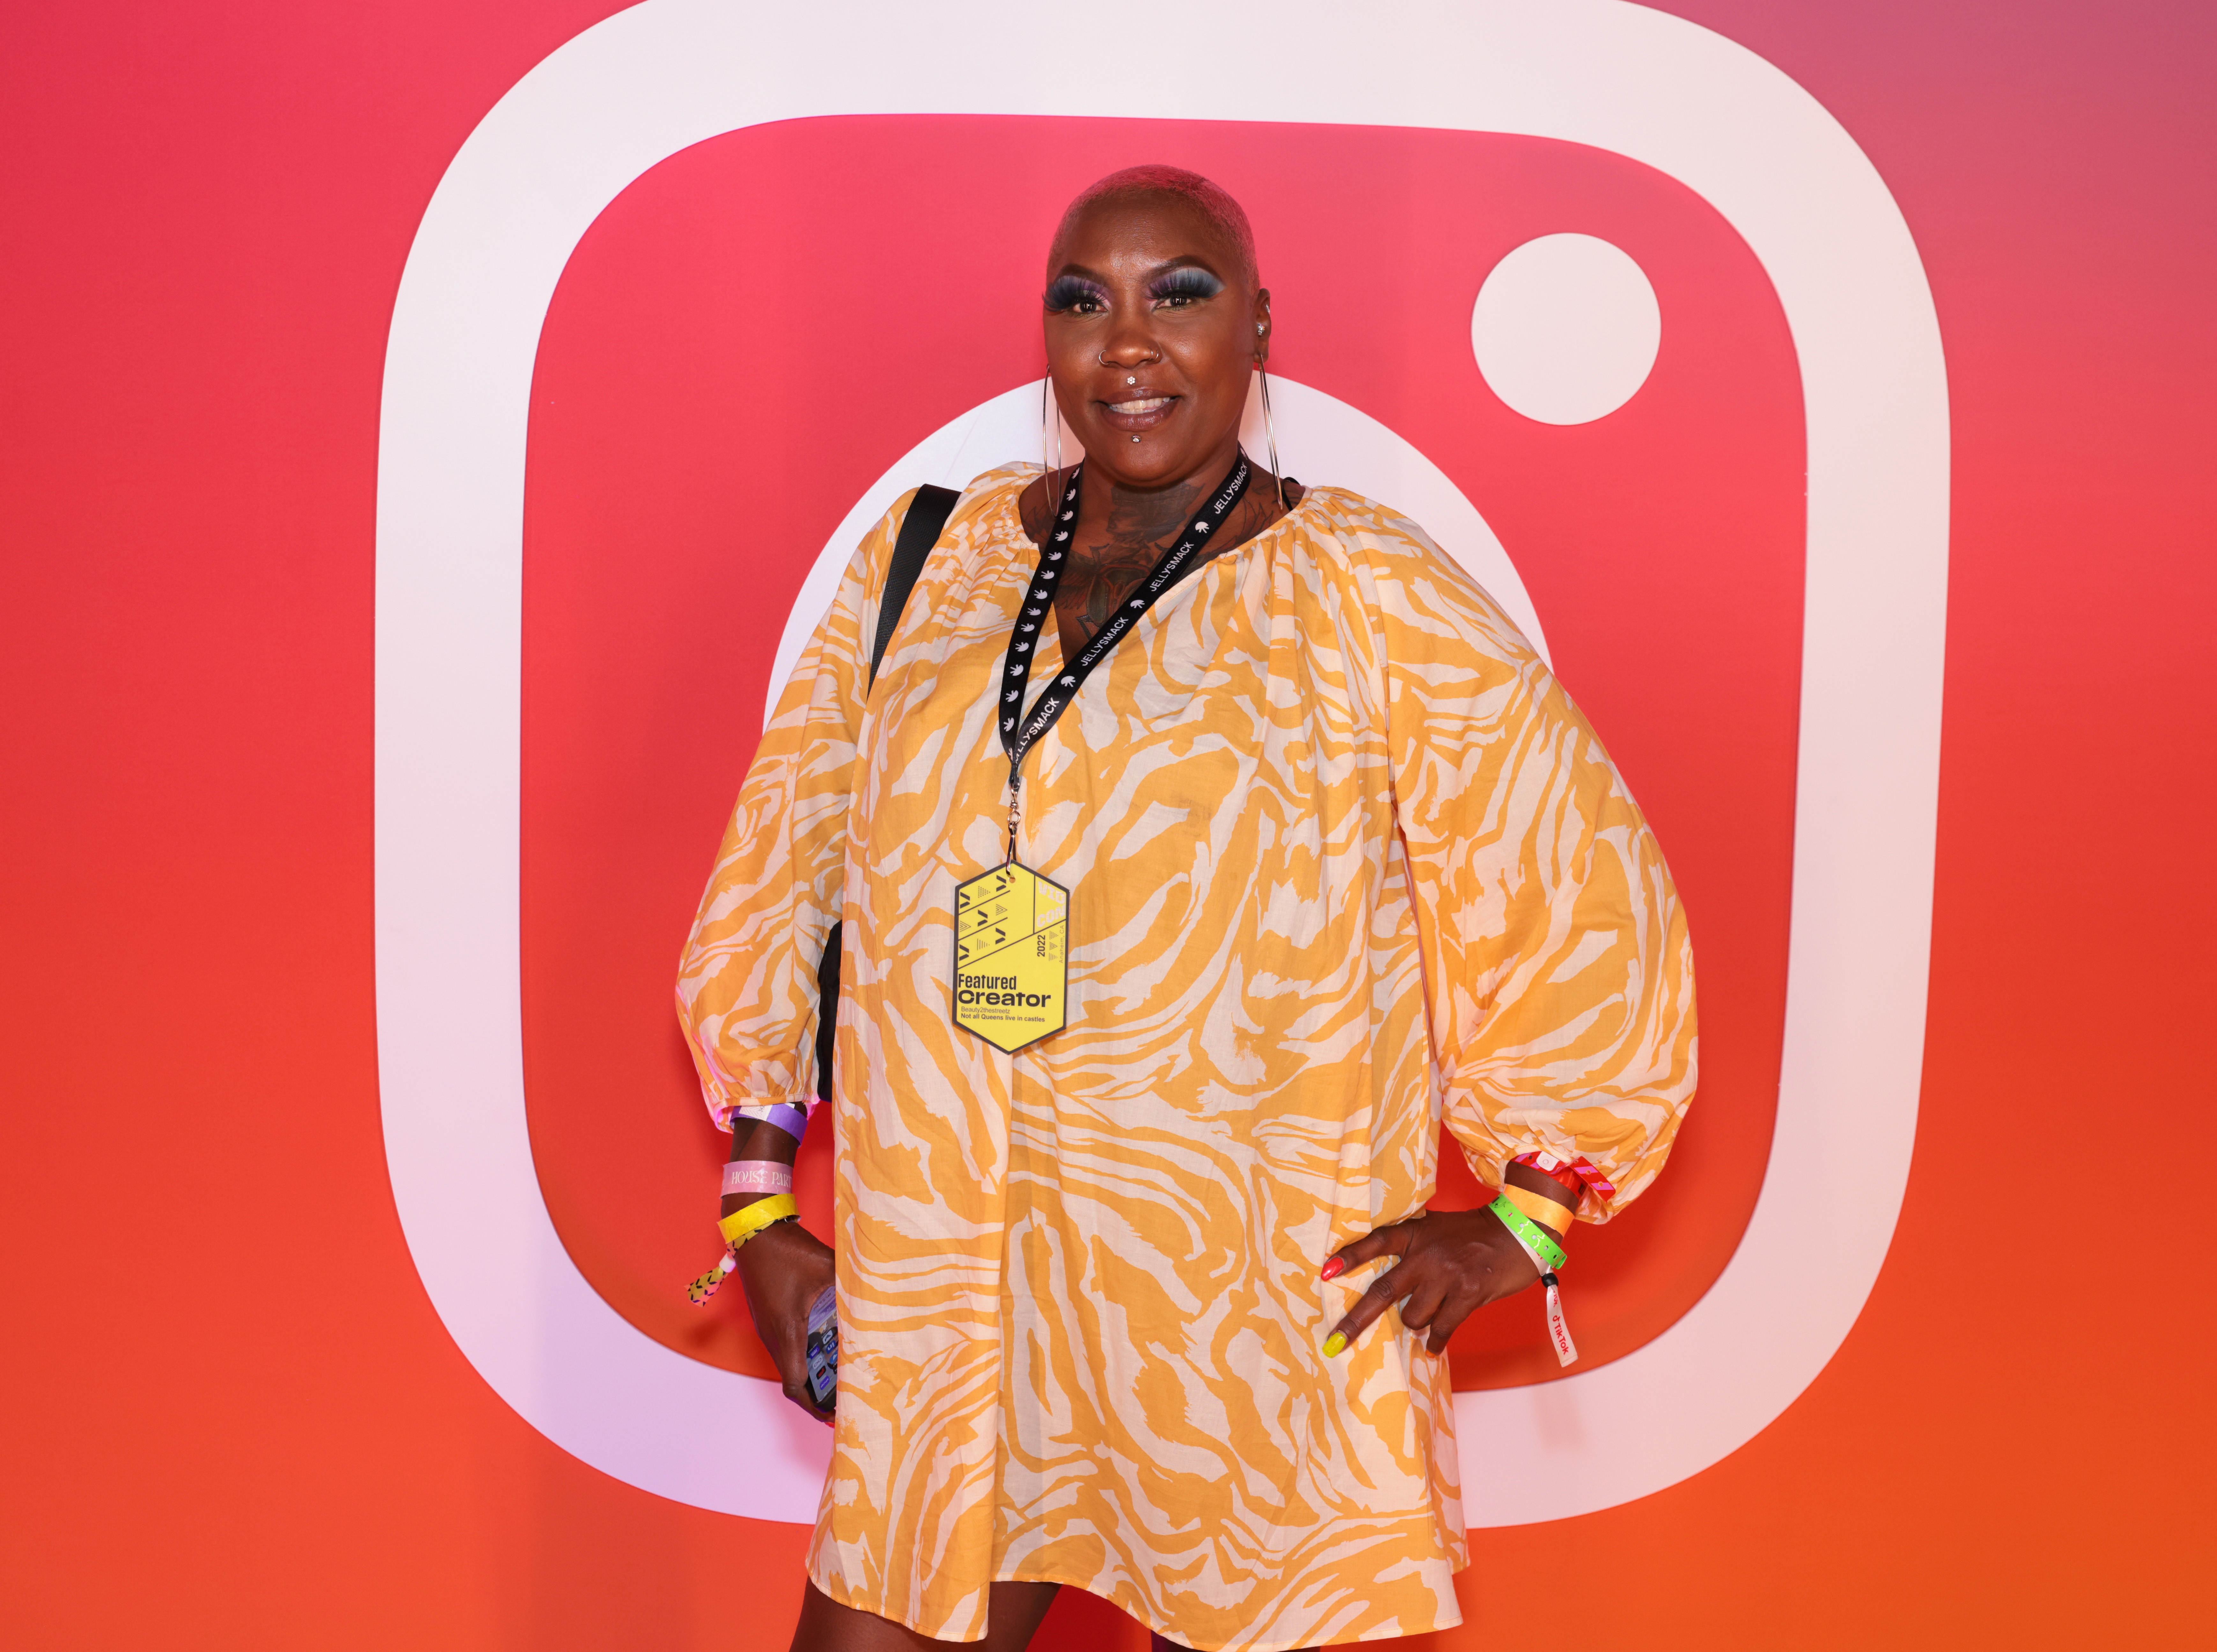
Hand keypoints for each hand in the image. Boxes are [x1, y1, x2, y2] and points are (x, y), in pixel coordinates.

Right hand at [734, 1218, 836, 1421]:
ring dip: (810, 1376)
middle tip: (845, 1398)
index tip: (835, 1414)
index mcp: (786, 1331)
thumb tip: (881, 1296)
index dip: (814, 1406)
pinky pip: (785, 1348)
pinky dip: (803, 1357)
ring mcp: (767, 1327)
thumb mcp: (827, 1268)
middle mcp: (773, 1336)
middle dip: (817, 1396)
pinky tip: (825, 1347)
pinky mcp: (768, 1317)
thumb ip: (852, 1286)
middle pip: (792, 1380)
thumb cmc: (789, 1250)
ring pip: (788, 1364)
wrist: (755, 1231)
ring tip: (839, 1377)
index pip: (794, 1385)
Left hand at [1321, 1205, 1540, 1356]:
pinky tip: (1434, 1345)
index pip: (1375, 1242)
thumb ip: (1414, 1248)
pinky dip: (1436, 1340)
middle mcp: (1425, 1254)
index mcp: (1415, 1234)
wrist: (1518, 1232)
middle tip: (1335, 1342)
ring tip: (1428, 1316)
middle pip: (1382, 1292)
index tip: (1325, 1272)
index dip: (1349, 1257)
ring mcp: (1446, 1275)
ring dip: (1417, 1322)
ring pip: (1413, 1316)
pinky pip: (1442, 1327)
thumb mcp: (1437, 1230)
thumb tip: (1392, 1287)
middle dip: (1355, 1321)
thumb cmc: (1474, 1234)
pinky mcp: (1467, 1293)